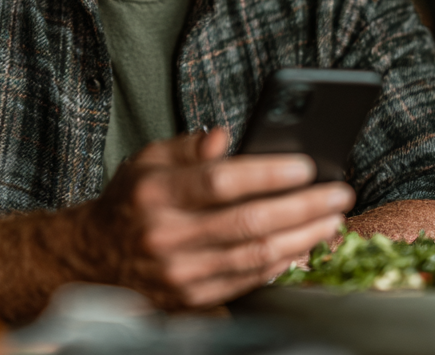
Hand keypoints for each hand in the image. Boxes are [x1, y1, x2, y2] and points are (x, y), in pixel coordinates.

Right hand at [76, 128, 353, 309]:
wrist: (94, 257)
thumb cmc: (131, 202)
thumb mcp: (147, 161)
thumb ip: (189, 147)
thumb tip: (225, 136)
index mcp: (155, 193)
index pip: (221, 181)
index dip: (268, 173)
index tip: (306, 166)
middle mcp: (166, 235)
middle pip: (249, 222)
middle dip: (303, 207)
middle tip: (339, 194)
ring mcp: (179, 272)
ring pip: (256, 255)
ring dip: (303, 238)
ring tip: (333, 220)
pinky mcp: (191, 298)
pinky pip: (248, 281)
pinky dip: (281, 264)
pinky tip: (304, 247)